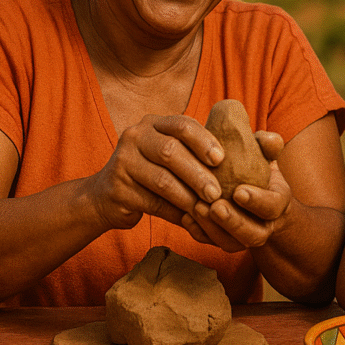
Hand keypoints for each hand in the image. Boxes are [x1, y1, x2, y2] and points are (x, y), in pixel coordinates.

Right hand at [88, 114, 223, 230]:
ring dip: (188, 196)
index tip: (222, 159)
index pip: (181, 124)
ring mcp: (123, 162)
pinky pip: (153, 202)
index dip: (204, 140)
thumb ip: (191, 153)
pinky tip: (189, 220)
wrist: (105, 197)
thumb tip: (239, 163)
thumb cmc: (149, 174)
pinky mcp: (117, 189)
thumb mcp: (167, 155)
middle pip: (171, 151)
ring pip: (162, 179)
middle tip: (217, 193)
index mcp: (152, 124)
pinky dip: (175, 213)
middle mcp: (135, 137)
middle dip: (198, 173)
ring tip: (206, 208)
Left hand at [181, 131, 291, 251]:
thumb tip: (270, 139)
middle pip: (253, 234)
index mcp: (276, 203)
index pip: (272, 207)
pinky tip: (185, 216)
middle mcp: (263, 225)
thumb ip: (267, 145)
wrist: (249, 188)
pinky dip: (198, 232)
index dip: (257, 201)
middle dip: (233, 222)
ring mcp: (242, 236)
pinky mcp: (222, 239)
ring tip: (196, 208)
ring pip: (230, 243)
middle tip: (215, 206)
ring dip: (213, 229)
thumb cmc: (255, 168)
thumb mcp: (263, 153)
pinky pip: (211, 242)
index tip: (238, 191)